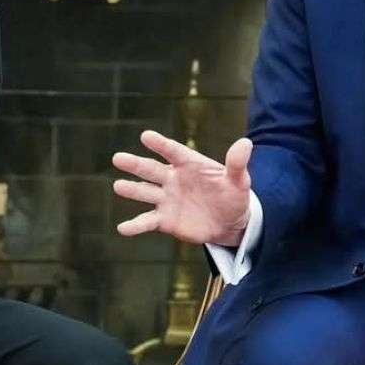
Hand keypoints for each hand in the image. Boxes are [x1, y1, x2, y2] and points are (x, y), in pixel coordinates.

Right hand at [112, 130, 252, 246]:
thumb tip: (246, 143)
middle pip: (151, 170)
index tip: (146, 136)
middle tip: (118, 158)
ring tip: (118, 186)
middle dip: (135, 164)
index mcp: (189, 164)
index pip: (173, 152)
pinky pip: (147, 221)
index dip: (160, 144)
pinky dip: (135, 226)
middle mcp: (173, 179)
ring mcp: (166, 199)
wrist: (229, 222)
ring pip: (145, 193)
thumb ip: (237, 164)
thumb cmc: (232, 195)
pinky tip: (122, 228)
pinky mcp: (164, 220)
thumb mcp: (239, 181)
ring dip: (132, 190)